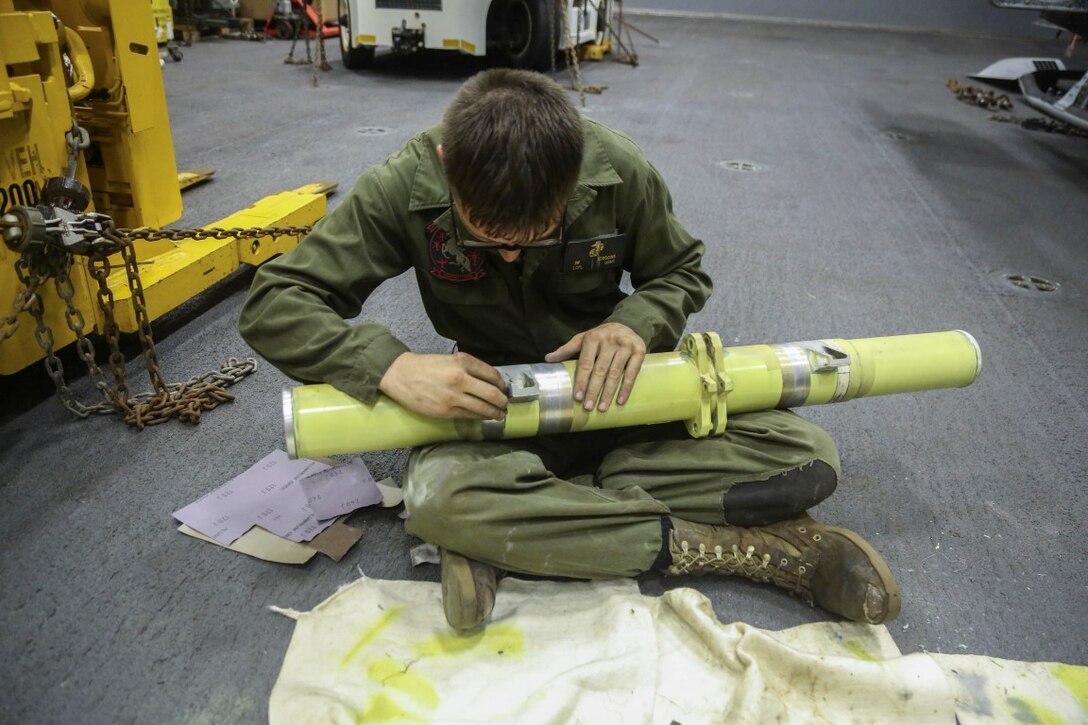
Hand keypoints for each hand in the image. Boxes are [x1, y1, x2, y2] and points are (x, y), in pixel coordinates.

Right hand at [379, 352, 507, 419]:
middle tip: (506, 404)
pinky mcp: (446, 411)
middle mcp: (460, 378)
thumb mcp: (450, 359)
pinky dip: (481, 417)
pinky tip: (485, 417)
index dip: (501, 384)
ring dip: (495, 412)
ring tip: (500, 414)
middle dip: (502, 401)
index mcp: (462, 361)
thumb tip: (490, 381)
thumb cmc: (426, 366)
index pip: (492, 374)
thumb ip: (469, 368)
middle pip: (492, 393)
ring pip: (483, 408)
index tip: (504, 388)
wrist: (400, 375)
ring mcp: (453, 397)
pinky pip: (470, 416)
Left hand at [544, 322, 646, 411]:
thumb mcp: (583, 339)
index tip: (577, 397)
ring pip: (615, 373)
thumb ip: (567, 349)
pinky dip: (626, 388)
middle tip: (588, 407)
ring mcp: (625, 346)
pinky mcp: (639, 351)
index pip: (585, 363)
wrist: (628, 324)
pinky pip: (632, 373)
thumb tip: (548, 359)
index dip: (581, 381)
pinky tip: (620, 401)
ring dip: (608, 393)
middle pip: (600, 370)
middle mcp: (609, 341)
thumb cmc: (601, 336)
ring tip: (602, 408)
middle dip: (593, 390)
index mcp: (593, 338)